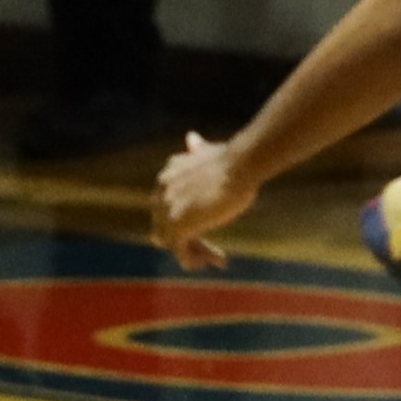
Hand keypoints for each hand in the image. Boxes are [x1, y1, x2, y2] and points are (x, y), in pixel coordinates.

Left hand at [155, 135, 252, 270]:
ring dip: (195, 251)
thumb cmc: (232, 159)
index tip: (207, 224)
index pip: (167, 206)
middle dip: (187, 237)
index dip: (187, 217)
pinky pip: (180, 251)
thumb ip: (197, 152)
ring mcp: (167, 210)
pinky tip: (211, 263)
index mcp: (167, 175)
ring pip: (174, 241)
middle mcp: (161, 193)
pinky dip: (193, 260)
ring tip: (218, 258)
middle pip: (166, 225)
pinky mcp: (177, 226)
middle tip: (211, 248)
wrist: (240, 165)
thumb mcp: (208, 153)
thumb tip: (191, 138)